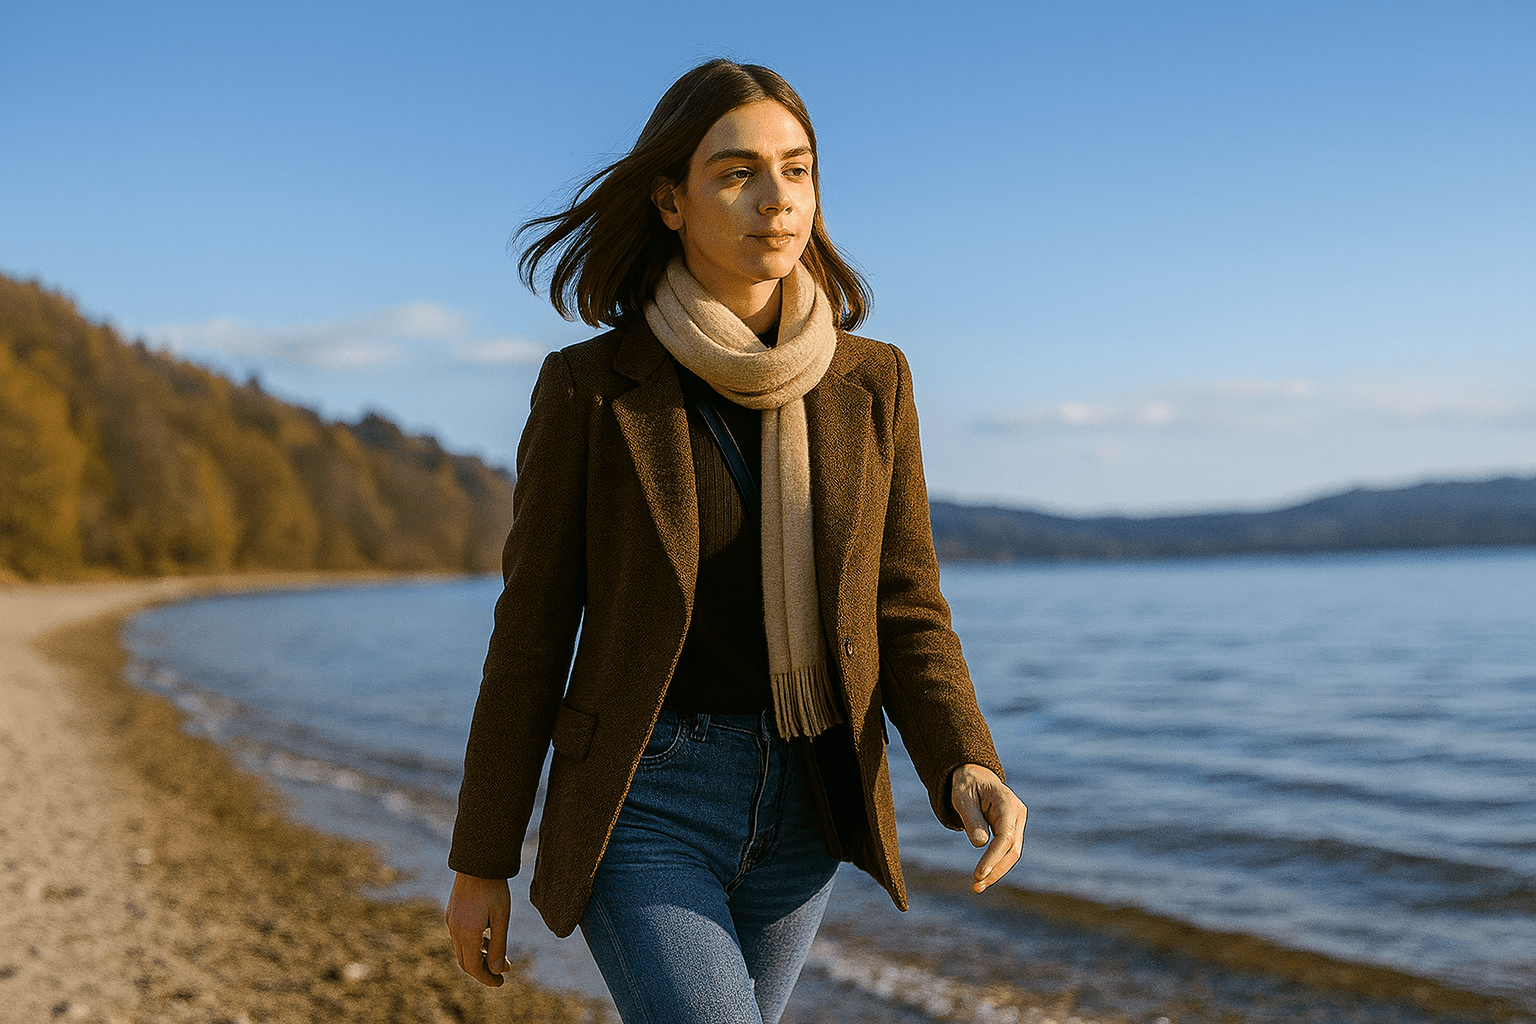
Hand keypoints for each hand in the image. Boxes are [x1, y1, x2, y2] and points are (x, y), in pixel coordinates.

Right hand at [445, 872, 511, 985]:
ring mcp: (451, 921)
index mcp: (467, 933)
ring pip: (462, 949)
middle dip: (483, 970)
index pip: (474, 967)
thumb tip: (498, 971)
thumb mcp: (501, 918)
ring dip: (479, 956)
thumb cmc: (494, 888)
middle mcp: (455, 930)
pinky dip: (473, 944)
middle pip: (465, 962)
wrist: (478, 861)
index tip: (501, 983)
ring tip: (499, 956)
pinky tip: (488, 939)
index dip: (487, 978)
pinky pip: (459, 937)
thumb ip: (499, 945)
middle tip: (501, 973)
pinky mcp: (451, 913)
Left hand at [949, 763, 1026, 893]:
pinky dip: (995, 865)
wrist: (975, 776)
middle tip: (975, 885)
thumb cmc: (967, 785)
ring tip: (976, 887)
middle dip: (995, 870)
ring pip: (1012, 854)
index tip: (978, 874)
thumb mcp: (963, 798)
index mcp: (1008, 803)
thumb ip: (972, 819)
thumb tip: (980, 844)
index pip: (1005, 837)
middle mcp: (1018, 814)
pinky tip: (983, 878)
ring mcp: (1017, 823)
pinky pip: (1006, 851)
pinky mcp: (1012, 830)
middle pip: (1012, 850)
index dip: (993, 857)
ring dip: (996, 872)